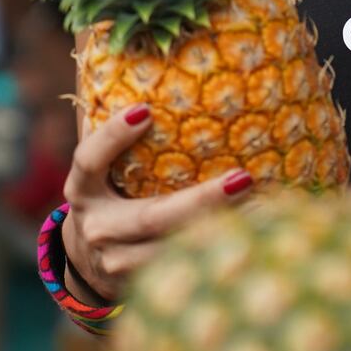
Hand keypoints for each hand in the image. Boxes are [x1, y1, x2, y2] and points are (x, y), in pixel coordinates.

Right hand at [60, 105, 253, 302]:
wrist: (86, 262)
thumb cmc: (110, 194)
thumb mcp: (102, 168)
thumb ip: (120, 134)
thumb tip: (147, 62)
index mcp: (83, 191)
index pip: (90, 160)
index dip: (113, 136)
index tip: (146, 110)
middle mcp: (97, 228)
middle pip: (152, 217)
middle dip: (201, 200)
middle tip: (245, 178)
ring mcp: (119, 263)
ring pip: (176, 251)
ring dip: (225, 231)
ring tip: (267, 209)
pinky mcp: (141, 287)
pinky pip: (188, 270)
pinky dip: (222, 252)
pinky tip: (259, 234)